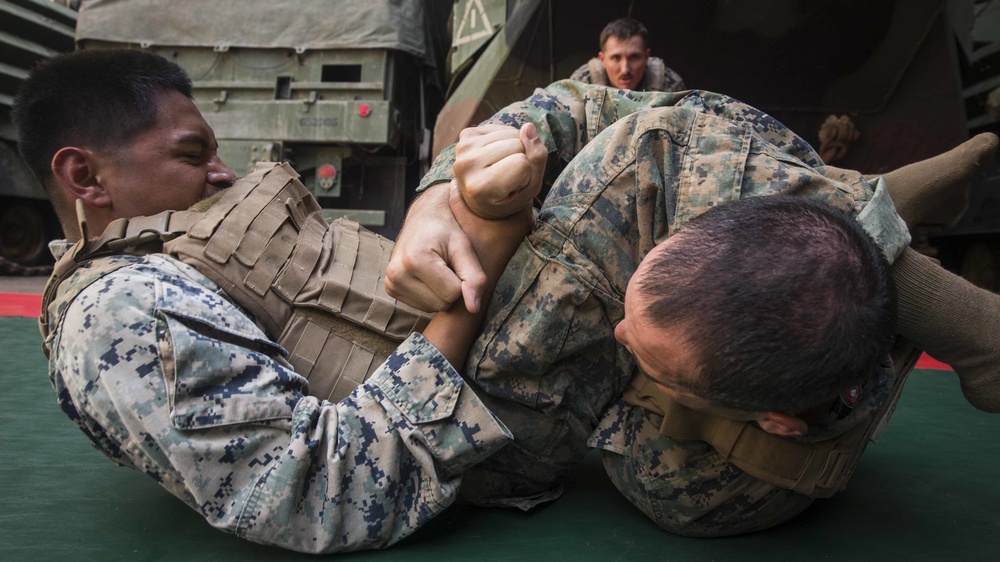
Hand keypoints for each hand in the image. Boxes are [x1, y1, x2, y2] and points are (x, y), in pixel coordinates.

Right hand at [386, 183, 487, 312]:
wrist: (423, 219)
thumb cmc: (446, 230)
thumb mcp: (464, 248)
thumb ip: (473, 278)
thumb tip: (474, 309)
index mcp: (415, 259)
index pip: (453, 294)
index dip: (462, 281)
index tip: (456, 262)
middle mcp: (397, 273)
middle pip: (442, 304)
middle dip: (451, 288)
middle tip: (447, 264)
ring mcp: (391, 283)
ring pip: (432, 308)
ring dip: (441, 292)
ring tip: (438, 268)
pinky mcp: (390, 289)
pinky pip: (423, 307)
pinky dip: (430, 294)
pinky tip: (428, 275)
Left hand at [453, 123, 547, 218]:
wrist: (480, 200)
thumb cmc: (509, 197)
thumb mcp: (530, 188)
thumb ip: (537, 159)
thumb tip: (528, 126)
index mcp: (480, 187)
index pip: (522, 163)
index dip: (525, 174)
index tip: (512, 187)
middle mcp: (466, 166)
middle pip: (517, 144)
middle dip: (521, 157)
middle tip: (507, 176)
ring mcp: (463, 148)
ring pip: (511, 133)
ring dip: (514, 147)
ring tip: (501, 166)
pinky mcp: (466, 134)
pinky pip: (501, 127)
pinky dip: (505, 139)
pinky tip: (496, 155)